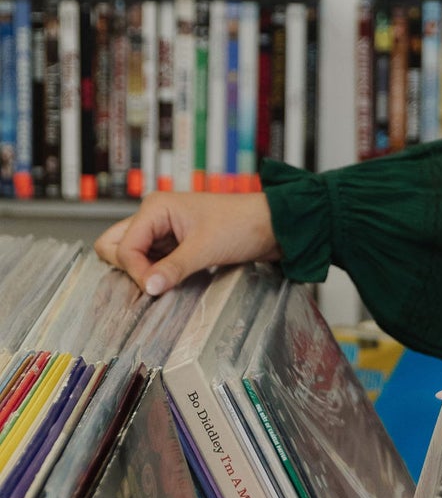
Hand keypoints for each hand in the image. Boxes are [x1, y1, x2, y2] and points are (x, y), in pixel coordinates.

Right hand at [95, 188, 279, 296]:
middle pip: (114, 246)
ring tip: (165, 283)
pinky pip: (150, 261)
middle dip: (128, 268)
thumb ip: (173, 269)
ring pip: (131, 256)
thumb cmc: (241, 224)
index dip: (135, 271)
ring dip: (142, 272)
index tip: (154, 289)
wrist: (271, 225)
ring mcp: (162, 230)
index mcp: (155, 208)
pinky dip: (155, 273)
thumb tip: (148, 288)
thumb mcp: (205, 249)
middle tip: (151, 283)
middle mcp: (153, 216)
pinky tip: (170, 281)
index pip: (123, 247)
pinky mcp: (173, 244)